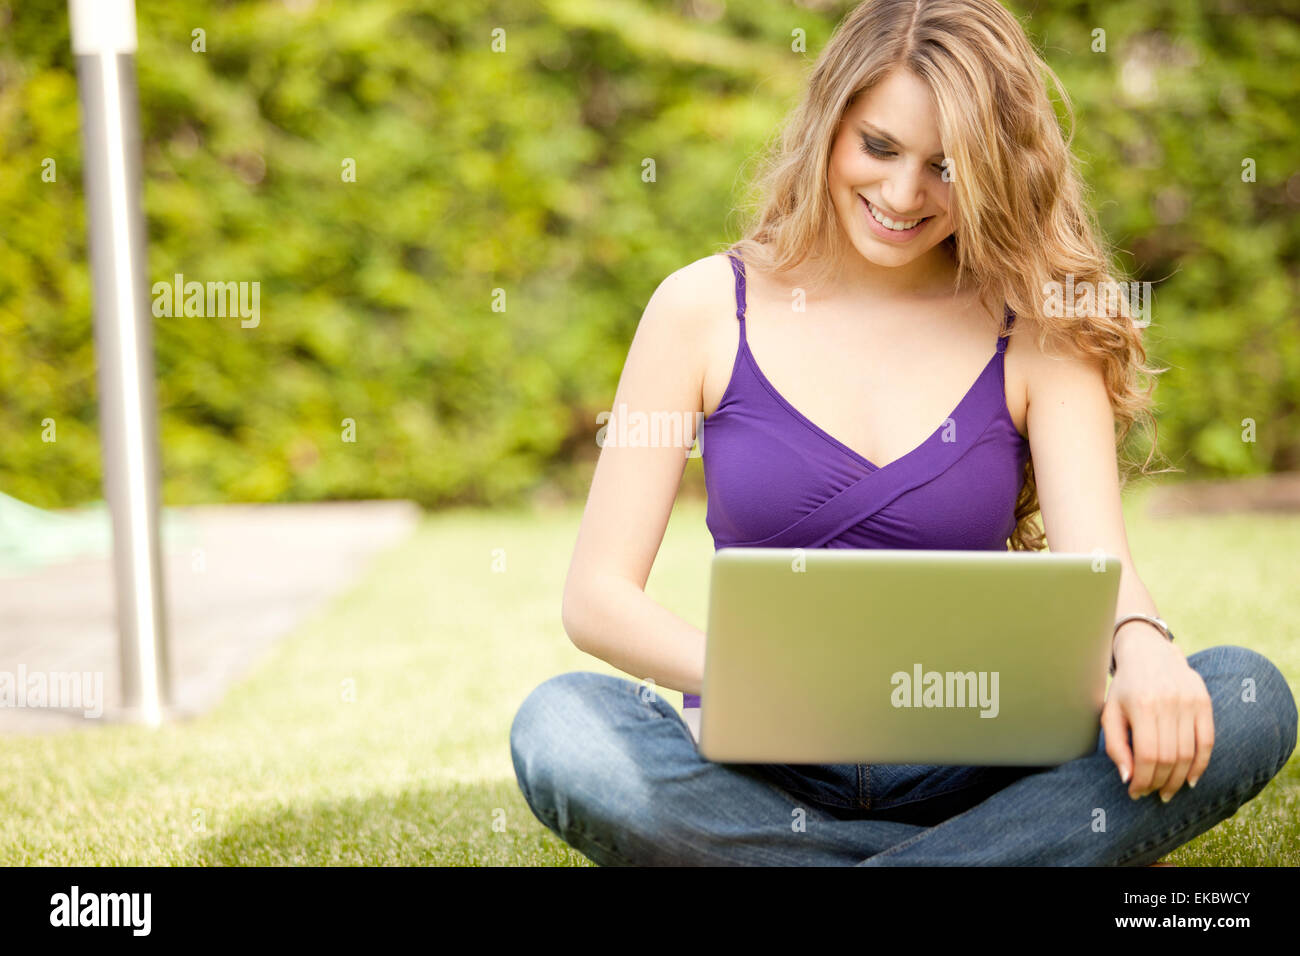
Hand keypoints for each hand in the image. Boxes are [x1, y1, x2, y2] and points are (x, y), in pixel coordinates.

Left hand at [1100, 627, 1213, 801]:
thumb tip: (1127, 777)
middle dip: (1159, 782)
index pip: (1147, 755)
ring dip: (1179, 779)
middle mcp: (1168, 703)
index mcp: (1141, 706)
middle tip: (1151, 793)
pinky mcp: (1204, 702)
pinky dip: (1201, 765)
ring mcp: (1189, 702)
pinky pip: (1207, 742)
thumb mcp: (1110, 713)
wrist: (1149, 653)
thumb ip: (1115, 745)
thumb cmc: (1125, 689)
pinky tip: (1191, 780)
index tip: (1135, 792)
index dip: (1142, 779)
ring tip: (1167, 791)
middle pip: (1170, 758)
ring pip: (1189, 754)